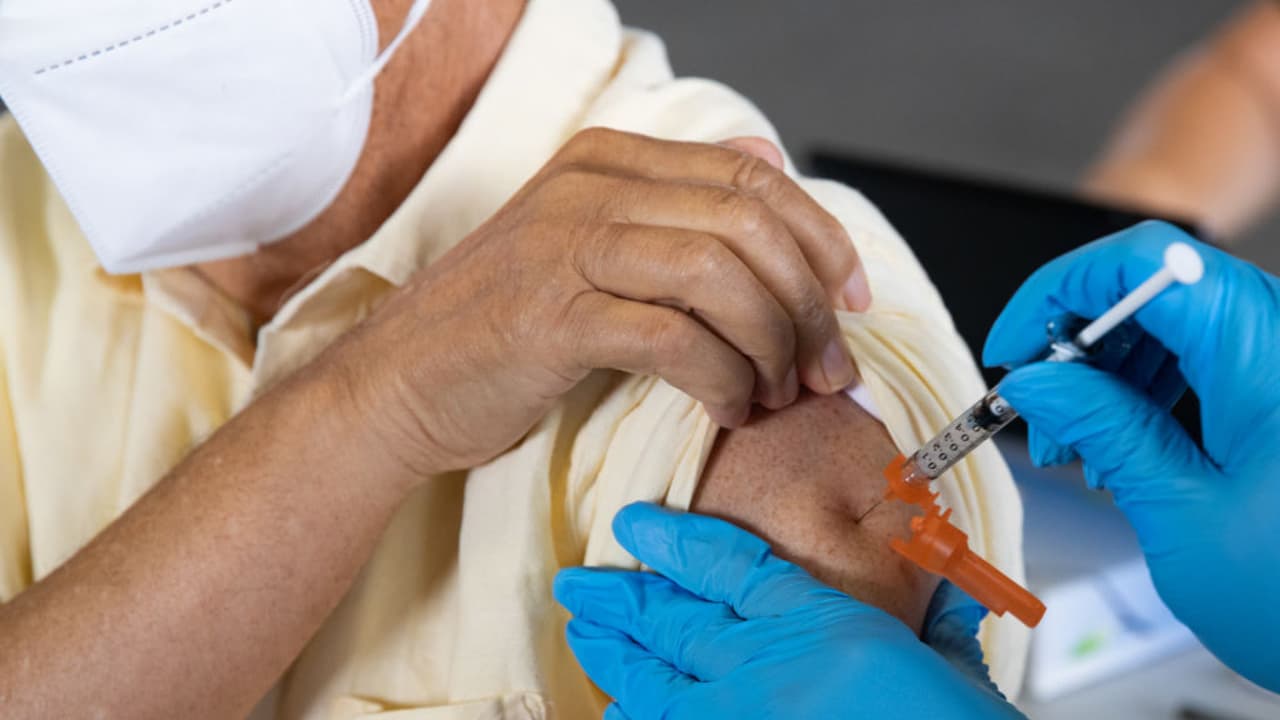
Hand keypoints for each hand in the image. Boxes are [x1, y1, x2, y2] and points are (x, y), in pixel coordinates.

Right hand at [320, 128, 868, 479]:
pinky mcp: (551, 316)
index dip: (821, 238)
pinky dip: (722, 379)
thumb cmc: (507, 327)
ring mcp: (565, 246)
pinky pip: (674, 338)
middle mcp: (590, 188)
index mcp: (610, 161)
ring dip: (770, 344)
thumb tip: (773, 172)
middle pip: (748, 223)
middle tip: (824, 367)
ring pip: (719, 274)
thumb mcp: (593, 250)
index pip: (752, 176)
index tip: (852, 301)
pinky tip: (728, 407)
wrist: (399, 383)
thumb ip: (676, 211)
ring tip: (774, 392)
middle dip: (808, 304)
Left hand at [554, 504, 1022, 719]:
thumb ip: (938, 630)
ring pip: (655, 675)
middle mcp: (767, 661)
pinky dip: (637, 719)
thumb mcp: (953, 670)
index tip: (633, 524)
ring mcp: (741, 712)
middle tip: (577, 585)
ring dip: (614, 653)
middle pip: (673, 618)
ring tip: (582, 632)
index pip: (727, 564)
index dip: (672, 539)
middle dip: (619, 599)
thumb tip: (950, 600)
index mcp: (820, 621)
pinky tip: (616, 711)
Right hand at [984, 220, 1279, 691]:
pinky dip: (1149, 389)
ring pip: (1173, 320)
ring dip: (1108, 371)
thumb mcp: (1182, 514)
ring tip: (1080, 446)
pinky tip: (1123, 447)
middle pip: (1155, 287)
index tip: (1015, 346)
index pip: (1146, 263)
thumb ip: (1105, 430)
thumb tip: (1034, 381)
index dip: (1061, 290)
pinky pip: (1204, 355)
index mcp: (1267, 360)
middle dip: (1077, 342)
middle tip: (1041, 410)